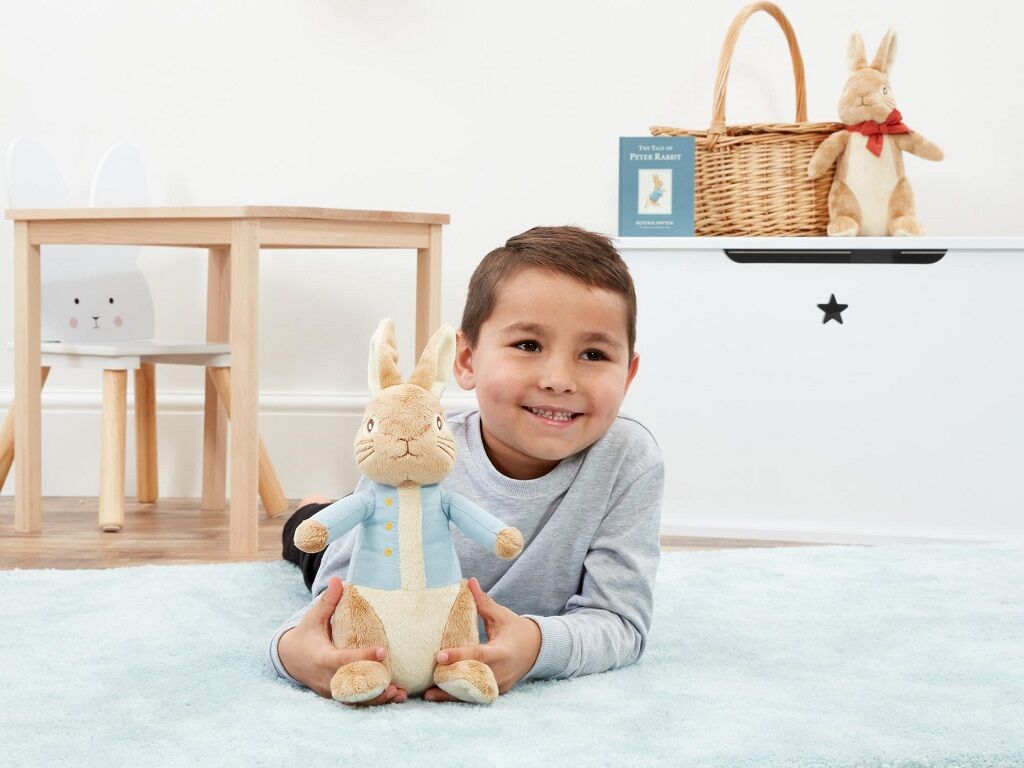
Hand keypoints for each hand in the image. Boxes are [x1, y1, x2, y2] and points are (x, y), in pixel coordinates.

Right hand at [278, 576, 406, 705]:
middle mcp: (327, 679)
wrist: (290, 659)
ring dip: (377, 698)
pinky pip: (356, 701)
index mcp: (322, 658)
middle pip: (352, 686)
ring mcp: (332, 690)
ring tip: (399, 694)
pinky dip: (374, 701)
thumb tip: (338, 580)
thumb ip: (328, 602)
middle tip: (394, 684)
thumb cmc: (305, 636)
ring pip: (356, 698)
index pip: (343, 660)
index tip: (382, 651)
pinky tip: (394, 697)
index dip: (362, 658)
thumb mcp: (313, 618)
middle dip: (372, 687)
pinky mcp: (338, 695)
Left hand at [424, 577, 540, 702]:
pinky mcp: (497, 691)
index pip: (478, 654)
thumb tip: (469, 581)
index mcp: (502, 651)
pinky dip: (461, 694)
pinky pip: (477, 693)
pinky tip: (442, 695)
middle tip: (426, 687)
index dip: (459, 656)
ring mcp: (500, 684)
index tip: (439, 657)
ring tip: (428, 695)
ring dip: (451, 695)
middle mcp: (502, 672)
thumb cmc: (516, 629)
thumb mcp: (501, 615)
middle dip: (450, 683)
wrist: (538, 649)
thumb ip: (484, 602)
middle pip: (473, 679)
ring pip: (473, 691)